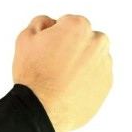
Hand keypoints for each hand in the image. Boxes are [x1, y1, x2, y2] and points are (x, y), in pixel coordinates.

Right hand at [12, 14, 112, 131]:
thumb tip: (50, 23)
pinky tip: (67, 88)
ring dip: (78, 63)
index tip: (44, 50)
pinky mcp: (107, 83)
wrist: (43, 109)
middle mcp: (97, 42)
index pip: (66, 23)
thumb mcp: (24, 39)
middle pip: (82, 38)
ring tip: (59, 78)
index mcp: (78, 26)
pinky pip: (95, 76)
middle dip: (70, 47)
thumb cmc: (33, 74)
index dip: (52, 36)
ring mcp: (104, 63)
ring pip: (90, 57)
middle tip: (51, 64)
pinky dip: (84, 79)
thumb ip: (39, 23)